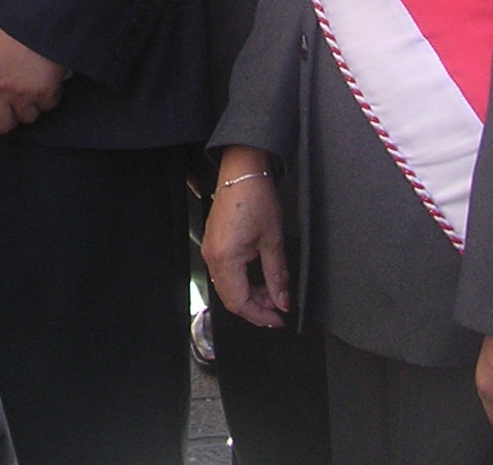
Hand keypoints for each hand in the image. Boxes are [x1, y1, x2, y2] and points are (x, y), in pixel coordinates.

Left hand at [0, 22, 65, 132]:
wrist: (40, 19)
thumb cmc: (11, 28)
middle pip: (0, 125)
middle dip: (5, 120)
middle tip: (9, 110)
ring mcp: (23, 93)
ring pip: (26, 118)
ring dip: (29, 108)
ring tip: (31, 91)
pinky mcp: (45, 92)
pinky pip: (47, 106)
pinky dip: (48, 98)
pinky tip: (47, 82)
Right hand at [201, 148, 288, 328]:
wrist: (242, 173)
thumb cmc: (255, 199)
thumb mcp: (273, 241)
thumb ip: (278, 277)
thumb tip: (283, 301)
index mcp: (225, 258)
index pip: (239, 302)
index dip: (260, 316)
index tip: (278, 319)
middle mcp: (212, 256)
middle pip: (231, 298)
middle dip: (256, 307)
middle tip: (279, 306)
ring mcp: (210, 250)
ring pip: (228, 287)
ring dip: (250, 295)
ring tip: (272, 291)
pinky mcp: (213, 244)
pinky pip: (224, 273)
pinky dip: (242, 282)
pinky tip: (258, 278)